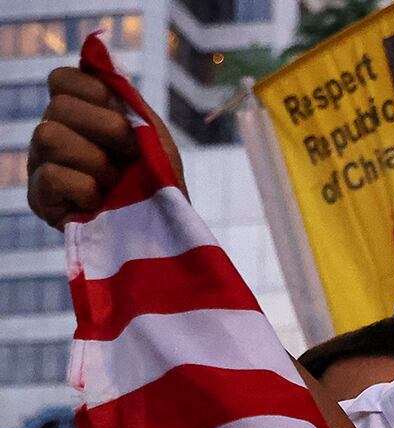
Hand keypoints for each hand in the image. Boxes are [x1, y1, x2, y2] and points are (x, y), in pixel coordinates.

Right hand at [29, 67, 182, 228]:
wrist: (167, 227)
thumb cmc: (158, 178)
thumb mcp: (149, 130)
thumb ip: (121, 93)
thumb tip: (95, 48)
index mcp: (76, 113)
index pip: (62, 79)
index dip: (97, 97)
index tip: (127, 122)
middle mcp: (51, 133)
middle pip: (57, 108)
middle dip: (106, 131)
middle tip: (128, 157)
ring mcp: (40, 164)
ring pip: (48, 136)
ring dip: (96, 162)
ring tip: (113, 183)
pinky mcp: (39, 198)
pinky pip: (51, 175)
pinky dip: (85, 188)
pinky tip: (98, 202)